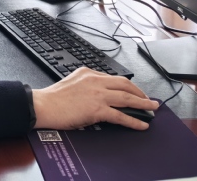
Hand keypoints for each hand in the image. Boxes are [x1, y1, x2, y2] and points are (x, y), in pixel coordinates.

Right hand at [32, 67, 158, 130]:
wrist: (43, 105)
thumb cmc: (53, 98)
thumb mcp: (72, 82)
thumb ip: (87, 85)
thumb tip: (100, 97)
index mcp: (88, 73)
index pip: (114, 78)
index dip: (128, 86)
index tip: (135, 91)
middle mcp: (95, 81)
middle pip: (125, 84)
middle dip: (140, 92)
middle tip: (150, 100)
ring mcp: (97, 94)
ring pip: (127, 98)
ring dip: (143, 104)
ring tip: (153, 109)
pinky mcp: (97, 109)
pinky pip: (121, 115)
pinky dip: (134, 120)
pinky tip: (141, 124)